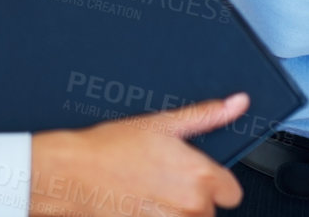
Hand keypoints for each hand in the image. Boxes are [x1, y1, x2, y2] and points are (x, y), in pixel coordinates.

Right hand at [28, 92, 248, 216]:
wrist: (72, 175)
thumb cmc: (111, 149)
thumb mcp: (162, 123)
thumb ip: (206, 116)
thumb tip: (236, 103)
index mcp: (200, 176)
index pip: (232, 192)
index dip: (216, 182)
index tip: (196, 176)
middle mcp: (190, 207)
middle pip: (208, 210)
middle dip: (191, 197)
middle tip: (164, 180)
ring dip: (175, 213)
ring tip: (149, 194)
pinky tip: (139, 207)